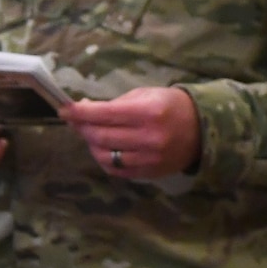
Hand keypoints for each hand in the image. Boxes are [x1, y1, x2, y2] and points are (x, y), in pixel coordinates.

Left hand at [61, 87, 200, 179]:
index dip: (81, 113)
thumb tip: (85, 109)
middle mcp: (148, 138)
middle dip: (83, 127)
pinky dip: (104, 158)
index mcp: (148, 113)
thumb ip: (116, 104)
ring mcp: (148, 158)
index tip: (64, 109)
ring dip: (91, 144)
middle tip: (75, 120)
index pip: (105, 114)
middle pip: (101, 136)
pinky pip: (116, 169)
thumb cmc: (171, 105)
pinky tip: (103, 148)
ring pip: (105, 155)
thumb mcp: (146, 95)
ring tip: (91, 134)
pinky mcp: (149, 172)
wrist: (203, 129)